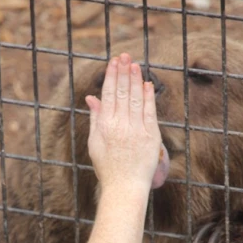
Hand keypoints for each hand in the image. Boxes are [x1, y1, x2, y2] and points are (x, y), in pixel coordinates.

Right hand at [85, 53, 162, 194]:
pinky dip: (148, 97)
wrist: (124, 187)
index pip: (109, 94)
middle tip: (124, 56)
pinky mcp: (151, 136)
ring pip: (136, 98)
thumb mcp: (94, 142)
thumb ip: (95, 118)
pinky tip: (147, 84)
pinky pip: (149, 111)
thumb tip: (91, 98)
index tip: (113, 62)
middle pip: (122, 92)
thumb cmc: (107, 167)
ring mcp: (136, 130)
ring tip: (135, 64)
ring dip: (135, 79)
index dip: (112, 76)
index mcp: (105, 125)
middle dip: (123, 72)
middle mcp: (120, 125)